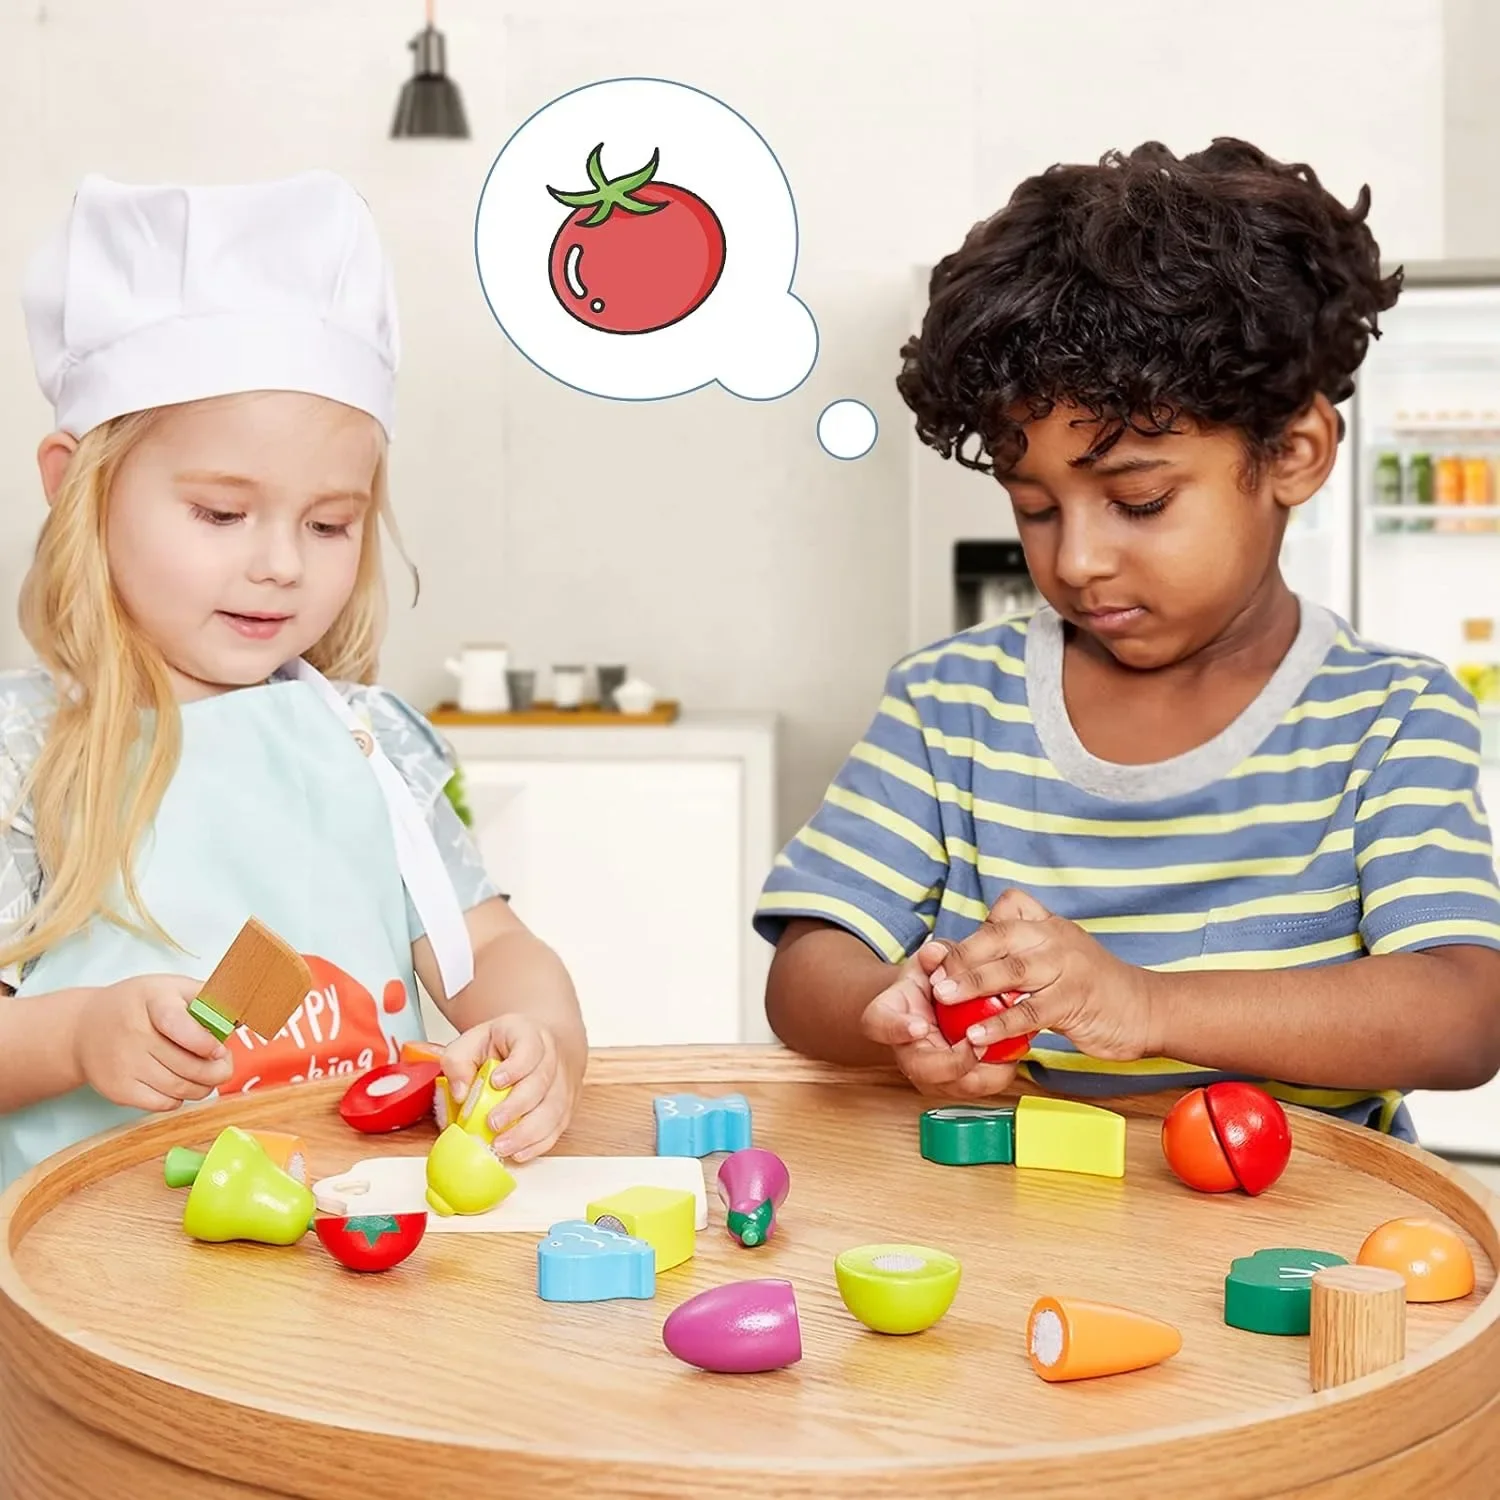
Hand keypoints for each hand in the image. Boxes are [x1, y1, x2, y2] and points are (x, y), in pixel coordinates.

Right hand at [73, 975, 234, 1111]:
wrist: (85, 1029)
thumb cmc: (139, 1005)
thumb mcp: (171, 987)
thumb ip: (207, 998)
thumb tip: (241, 1017)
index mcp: (152, 1001)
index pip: (178, 1025)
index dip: (204, 1042)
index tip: (219, 1048)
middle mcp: (134, 1035)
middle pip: (187, 1065)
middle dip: (218, 1069)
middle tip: (225, 1064)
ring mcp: (124, 1065)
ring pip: (180, 1088)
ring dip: (204, 1086)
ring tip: (208, 1074)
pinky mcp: (118, 1090)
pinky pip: (163, 1104)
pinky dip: (180, 1098)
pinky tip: (181, 1083)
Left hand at [441, 1013, 579, 1161]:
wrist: (539, 1047)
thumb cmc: (504, 1046)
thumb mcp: (474, 1041)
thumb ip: (457, 1061)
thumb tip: (460, 1093)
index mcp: (529, 1035)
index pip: (530, 1048)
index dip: (515, 1067)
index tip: (496, 1081)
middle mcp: (552, 1057)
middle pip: (542, 1082)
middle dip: (517, 1107)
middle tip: (493, 1123)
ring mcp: (563, 1083)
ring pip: (554, 1109)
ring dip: (527, 1132)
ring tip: (501, 1146)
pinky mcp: (566, 1106)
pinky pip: (557, 1128)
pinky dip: (538, 1144)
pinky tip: (519, 1152)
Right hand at [859, 946, 1022, 1098]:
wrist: (933, 1009)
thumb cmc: (929, 983)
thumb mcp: (929, 961)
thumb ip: (933, 955)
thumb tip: (937, 953)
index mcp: (888, 1016)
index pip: (880, 1025)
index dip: (897, 1029)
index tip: (920, 1026)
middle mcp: (905, 1052)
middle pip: (920, 1069)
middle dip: (954, 1062)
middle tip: (979, 1044)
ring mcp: (930, 1074)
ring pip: (955, 1086)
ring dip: (984, 1072)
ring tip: (1008, 1045)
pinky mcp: (957, 1084)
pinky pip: (981, 1086)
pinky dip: (1000, 1072)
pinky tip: (1014, 1051)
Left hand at [926, 888, 1154, 1060]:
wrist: (1148, 1009)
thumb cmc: (1095, 986)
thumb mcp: (1060, 956)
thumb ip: (1023, 952)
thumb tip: (975, 958)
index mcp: (1049, 925)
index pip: (1007, 910)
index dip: (973, 931)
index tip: (943, 954)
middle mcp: (1056, 938)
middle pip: (1000, 937)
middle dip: (962, 957)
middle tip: (933, 978)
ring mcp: (1067, 967)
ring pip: (1012, 971)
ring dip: (973, 986)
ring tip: (943, 1000)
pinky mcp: (1074, 999)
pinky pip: (1030, 1011)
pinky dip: (1000, 1024)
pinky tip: (979, 1036)